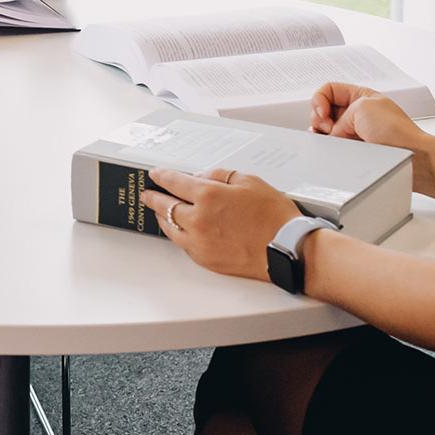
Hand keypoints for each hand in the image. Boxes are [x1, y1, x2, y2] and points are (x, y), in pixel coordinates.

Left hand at [138, 167, 300, 281]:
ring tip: (159, 210)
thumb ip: (219, 175)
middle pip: (165, 206)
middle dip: (154, 197)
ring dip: (162, 216)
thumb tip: (201, 176)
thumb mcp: (248, 180)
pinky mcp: (206, 259)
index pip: (174, 182)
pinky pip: (183, 244)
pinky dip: (177, 233)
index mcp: (208, 196)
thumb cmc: (273, 216)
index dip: (162, 176)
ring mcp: (200, 243)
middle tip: (147, 193)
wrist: (286, 249)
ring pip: (170, 228)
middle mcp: (198, 220)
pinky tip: (179, 229)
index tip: (155, 174)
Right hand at [311, 83, 424, 150]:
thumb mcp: (362, 108)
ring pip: (326, 132)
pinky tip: (335, 150)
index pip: (328, 90)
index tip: (323, 113)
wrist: (412, 158)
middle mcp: (356, 114)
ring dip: (323, 135)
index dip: (319, 100)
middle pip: (323, 111)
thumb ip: (338, 116)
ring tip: (332, 140)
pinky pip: (334, 149)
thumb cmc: (397, 131)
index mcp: (360, 96)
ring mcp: (355, 133)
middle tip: (328, 127)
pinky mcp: (355, 152)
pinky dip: (330, 149)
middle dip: (319, 118)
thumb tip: (331, 133)